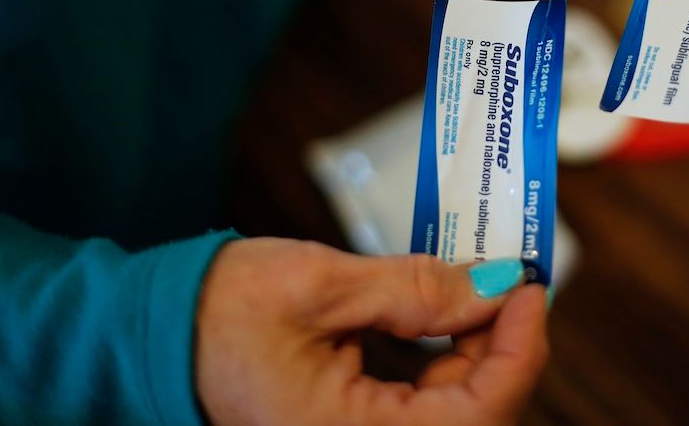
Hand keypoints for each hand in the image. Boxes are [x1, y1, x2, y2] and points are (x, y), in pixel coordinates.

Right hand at [195, 239, 546, 424]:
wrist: (158, 333)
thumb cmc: (218, 313)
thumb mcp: (321, 284)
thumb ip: (415, 289)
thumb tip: (495, 285)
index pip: (476, 416)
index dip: (518, 351)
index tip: (530, 289)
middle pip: (473, 414)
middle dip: (501, 344)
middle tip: (507, 277)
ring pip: (454, 408)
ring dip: (477, 348)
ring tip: (476, 284)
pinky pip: (424, 402)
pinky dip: (445, 356)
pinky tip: (447, 311)